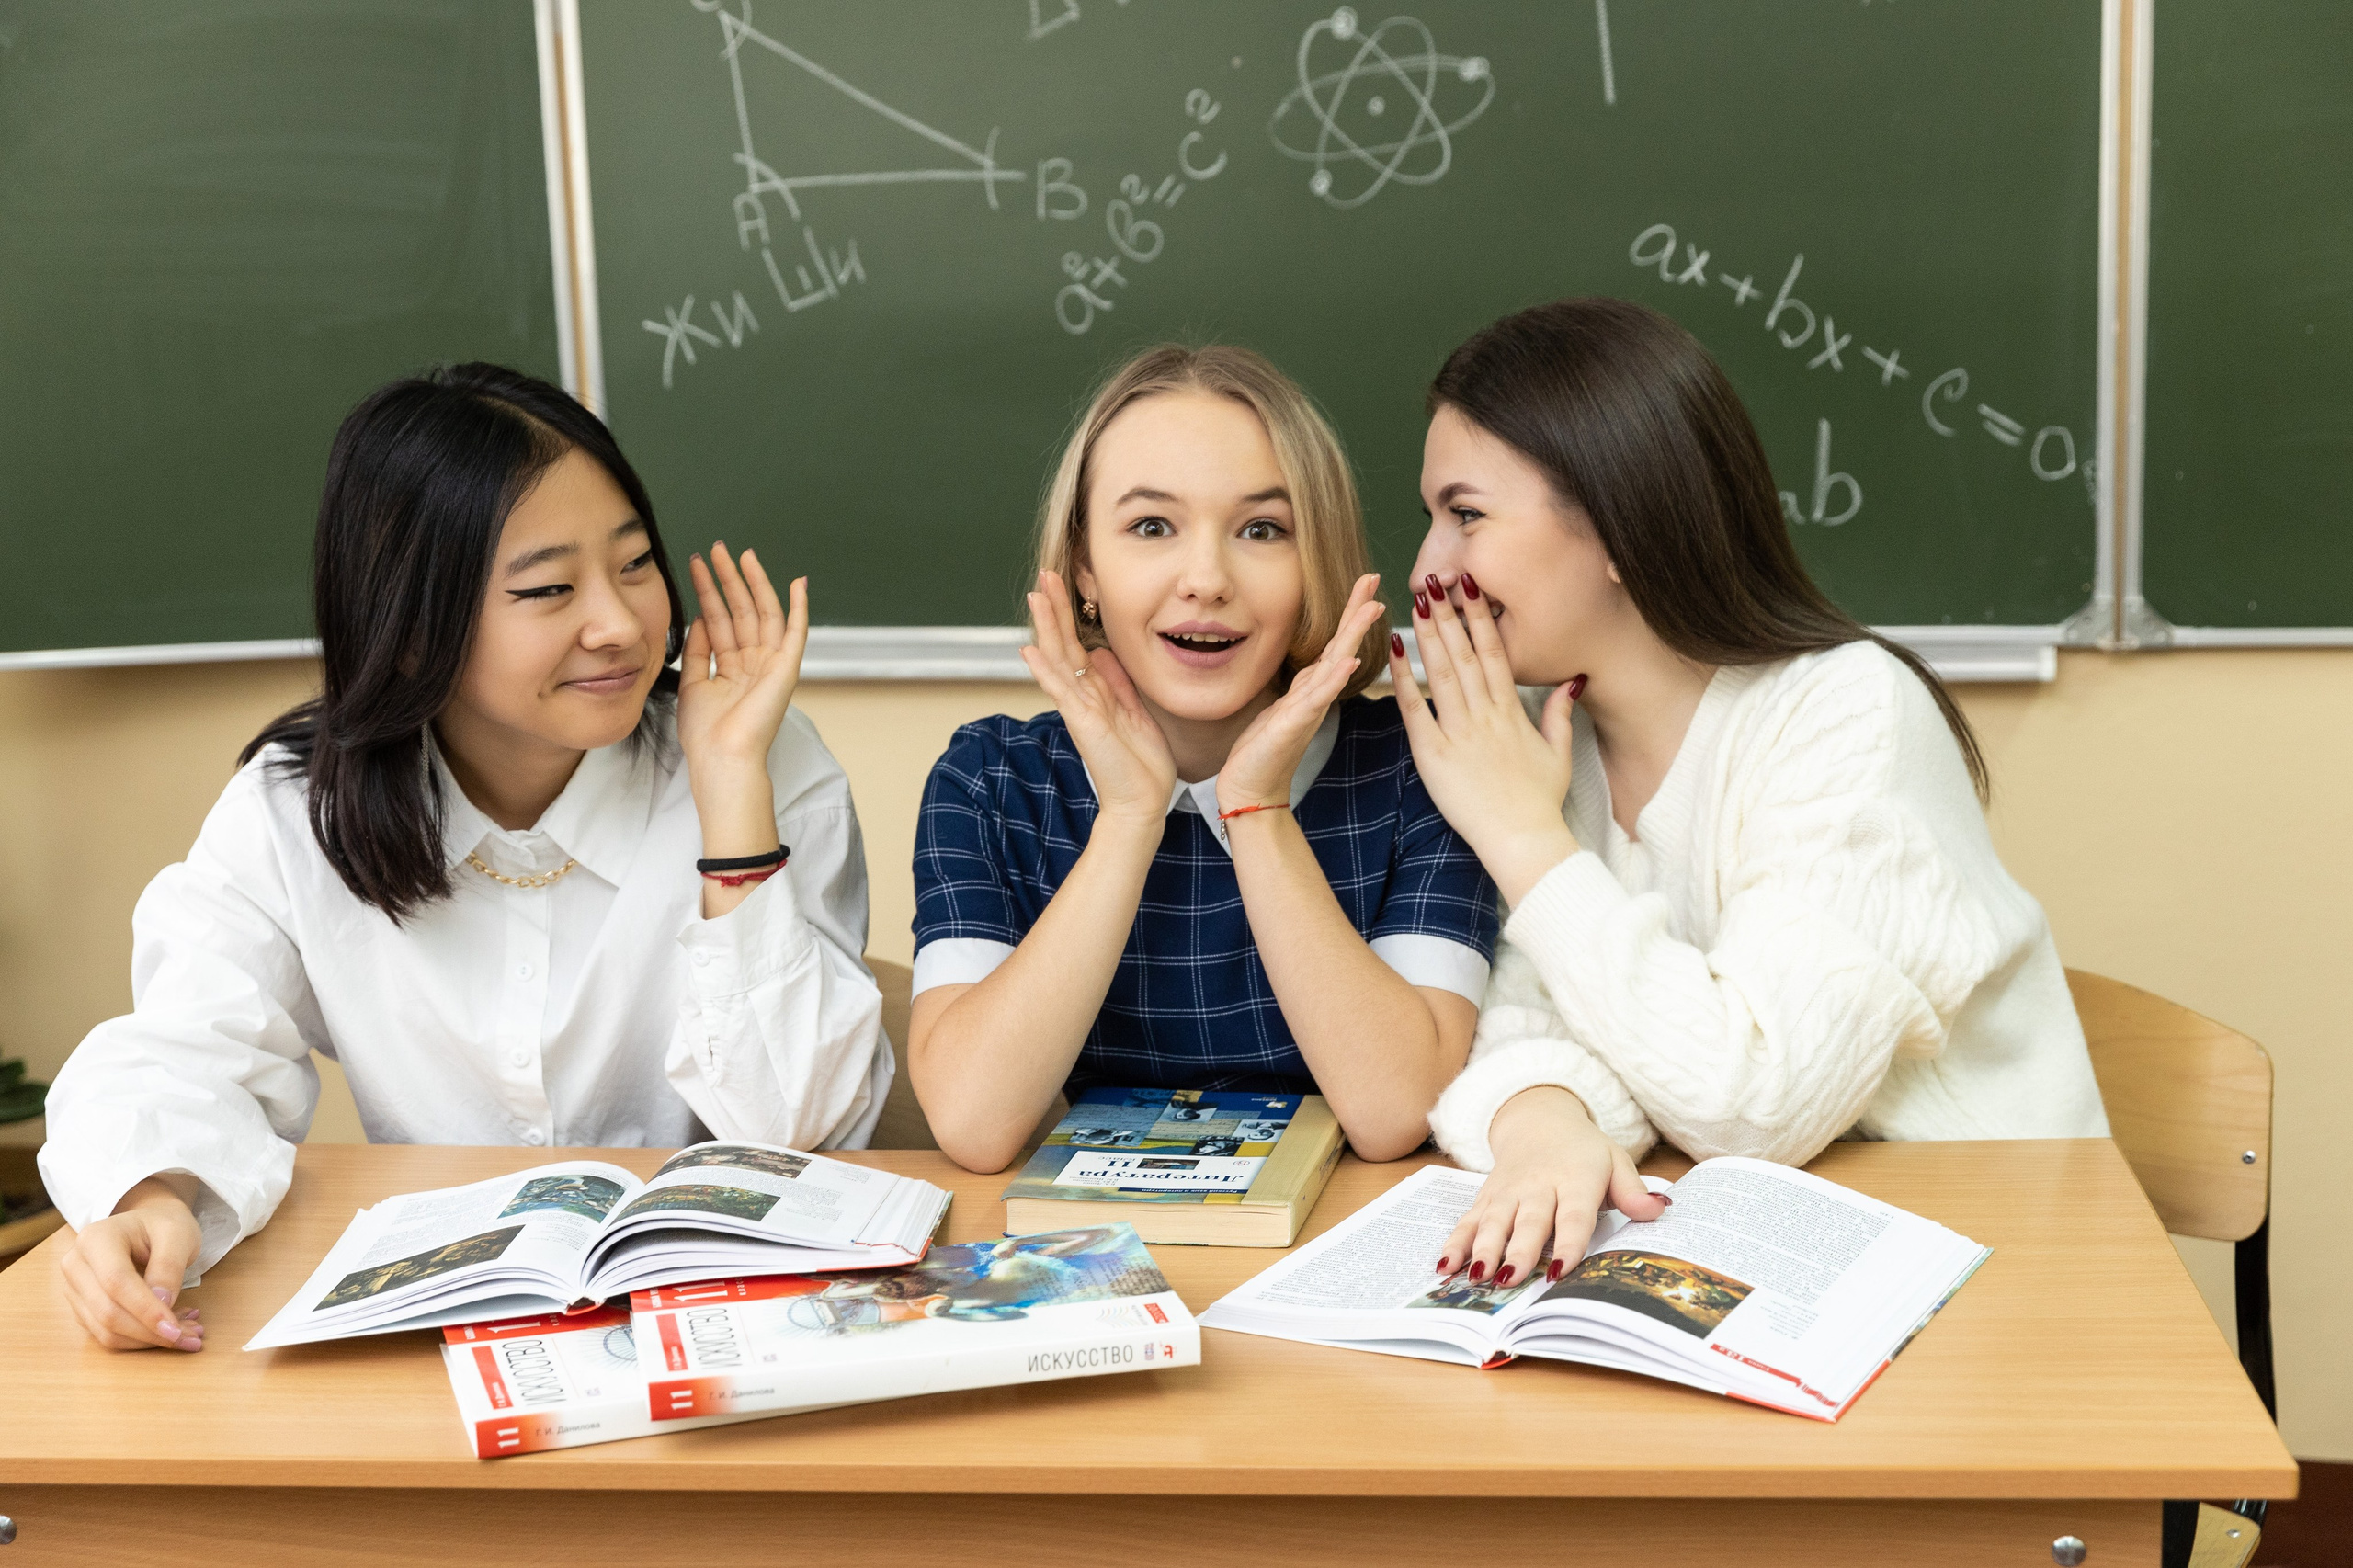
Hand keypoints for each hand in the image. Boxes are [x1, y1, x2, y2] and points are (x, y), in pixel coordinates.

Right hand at [59, 1177, 205, 1351]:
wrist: (147, 1225)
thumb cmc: (163, 1226)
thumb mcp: (177, 1235)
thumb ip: (169, 1267)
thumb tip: (162, 1305)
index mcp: (95, 1239)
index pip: (116, 1282)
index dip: (145, 1309)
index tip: (175, 1329)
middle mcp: (75, 1265)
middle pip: (107, 1312)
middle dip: (150, 1332)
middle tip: (193, 1336)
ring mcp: (75, 1290)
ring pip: (105, 1331)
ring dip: (148, 1341)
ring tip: (188, 1333)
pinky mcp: (83, 1308)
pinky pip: (107, 1334)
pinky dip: (140, 1339)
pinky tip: (170, 1329)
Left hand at [677, 543, 806, 783]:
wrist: (722, 758)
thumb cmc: (706, 734)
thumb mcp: (693, 684)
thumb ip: (698, 650)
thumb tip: (701, 617)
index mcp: (733, 668)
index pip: (720, 620)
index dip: (708, 591)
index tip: (697, 566)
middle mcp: (754, 662)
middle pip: (742, 610)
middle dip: (729, 579)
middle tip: (717, 549)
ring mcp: (772, 664)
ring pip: (764, 613)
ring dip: (753, 583)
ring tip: (739, 554)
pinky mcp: (787, 668)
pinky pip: (797, 632)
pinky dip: (800, 608)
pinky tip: (798, 583)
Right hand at [1021, 570, 1176, 825]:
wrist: (1142, 804)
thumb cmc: (1141, 766)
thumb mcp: (1135, 712)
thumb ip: (1118, 683)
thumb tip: (1102, 652)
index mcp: (1097, 693)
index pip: (1078, 645)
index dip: (1071, 615)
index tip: (1066, 583)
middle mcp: (1083, 697)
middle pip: (1063, 644)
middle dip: (1055, 609)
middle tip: (1045, 574)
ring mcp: (1080, 709)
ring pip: (1058, 659)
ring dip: (1047, 627)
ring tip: (1035, 597)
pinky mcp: (1083, 723)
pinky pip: (1061, 691)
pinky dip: (1045, 670)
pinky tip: (1029, 650)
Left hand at [1217, 574, 1385, 815]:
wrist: (1251, 791)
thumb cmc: (1262, 752)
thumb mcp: (1280, 708)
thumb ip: (1299, 687)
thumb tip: (1313, 667)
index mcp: (1309, 689)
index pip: (1334, 643)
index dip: (1350, 613)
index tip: (1366, 583)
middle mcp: (1314, 696)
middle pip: (1341, 645)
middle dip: (1357, 611)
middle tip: (1374, 577)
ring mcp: (1307, 710)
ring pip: (1335, 665)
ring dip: (1353, 635)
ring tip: (1372, 608)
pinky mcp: (1293, 725)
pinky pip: (1316, 698)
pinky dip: (1333, 679)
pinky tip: (1346, 662)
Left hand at [1390, 572, 1581, 905]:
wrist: (1523, 840)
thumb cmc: (1538, 802)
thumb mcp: (1558, 754)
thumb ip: (1557, 714)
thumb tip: (1569, 682)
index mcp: (1511, 712)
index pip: (1495, 652)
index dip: (1481, 617)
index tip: (1471, 587)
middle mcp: (1485, 714)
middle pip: (1466, 653)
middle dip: (1450, 613)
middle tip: (1436, 578)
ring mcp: (1460, 733)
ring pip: (1443, 672)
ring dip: (1429, 633)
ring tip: (1417, 599)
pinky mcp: (1434, 755)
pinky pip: (1416, 710)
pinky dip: (1404, 679)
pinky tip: (1395, 651)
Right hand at [1437, 1087, 1668, 1289]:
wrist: (1539, 1121)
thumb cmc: (1584, 1152)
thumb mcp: (1615, 1161)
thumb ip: (1633, 1190)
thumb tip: (1659, 1208)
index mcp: (1575, 1178)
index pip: (1572, 1215)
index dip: (1567, 1243)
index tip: (1561, 1270)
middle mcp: (1538, 1185)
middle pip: (1528, 1222)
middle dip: (1518, 1251)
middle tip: (1510, 1280)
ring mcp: (1508, 1191)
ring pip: (1494, 1222)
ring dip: (1483, 1249)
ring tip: (1477, 1277)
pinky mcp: (1487, 1196)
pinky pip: (1468, 1220)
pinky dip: (1455, 1242)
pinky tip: (1445, 1265)